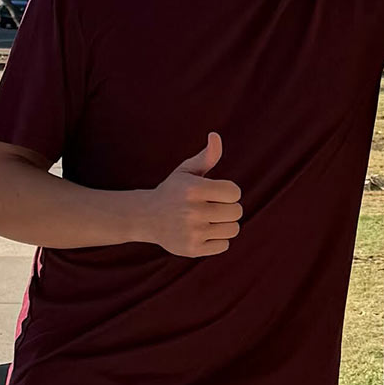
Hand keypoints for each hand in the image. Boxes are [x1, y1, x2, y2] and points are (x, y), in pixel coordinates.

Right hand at [148, 134, 241, 256]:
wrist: (147, 217)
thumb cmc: (174, 191)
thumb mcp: (187, 171)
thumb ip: (207, 156)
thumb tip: (216, 136)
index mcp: (193, 189)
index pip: (234, 192)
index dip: (229, 192)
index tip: (217, 192)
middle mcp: (192, 211)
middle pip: (236, 212)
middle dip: (229, 208)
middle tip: (213, 207)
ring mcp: (192, 232)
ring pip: (233, 229)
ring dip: (225, 224)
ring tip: (209, 220)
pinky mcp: (192, 249)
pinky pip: (224, 245)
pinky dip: (218, 240)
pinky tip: (203, 232)